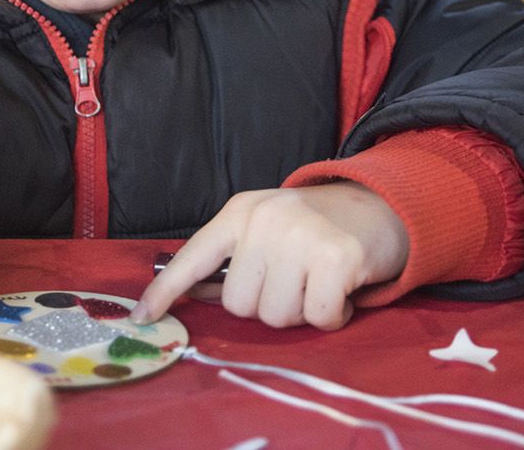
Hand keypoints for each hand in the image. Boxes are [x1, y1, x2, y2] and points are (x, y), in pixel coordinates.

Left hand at [132, 181, 408, 330]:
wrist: (381, 206)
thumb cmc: (316, 227)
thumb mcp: (266, 230)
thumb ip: (233, 259)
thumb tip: (192, 297)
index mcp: (240, 212)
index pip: (193, 256)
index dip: (166, 290)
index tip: (142, 317)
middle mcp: (265, 220)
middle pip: (239, 304)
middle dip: (267, 305)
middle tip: (295, 283)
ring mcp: (300, 237)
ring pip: (276, 315)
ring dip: (301, 312)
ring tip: (318, 283)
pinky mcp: (337, 258)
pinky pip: (318, 317)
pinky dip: (333, 316)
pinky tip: (342, 292)